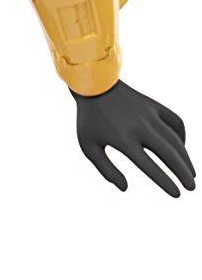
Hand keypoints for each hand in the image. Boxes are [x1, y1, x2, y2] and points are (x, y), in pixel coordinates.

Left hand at [73, 80, 195, 196]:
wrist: (94, 84)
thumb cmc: (89, 120)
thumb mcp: (89, 147)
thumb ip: (106, 170)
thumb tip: (124, 188)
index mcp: (123, 139)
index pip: (149, 166)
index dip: (165, 181)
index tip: (177, 194)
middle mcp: (140, 127)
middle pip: (168, 153)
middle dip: (183, 172)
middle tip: (192, 188)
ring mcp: (149, 115)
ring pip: (175, 139)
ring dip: (185, 158)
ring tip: (191, 174)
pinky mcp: (153, 106)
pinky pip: (174, 121)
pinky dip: (182, 135)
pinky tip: (182, 148)